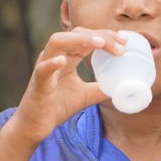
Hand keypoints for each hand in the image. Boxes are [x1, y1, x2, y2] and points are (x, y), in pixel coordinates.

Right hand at [8, 28, 125, 144]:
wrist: (36, 126)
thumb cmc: (57, 107)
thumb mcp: (86, 96)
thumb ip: (101, 88)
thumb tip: (123, 87)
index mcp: (67, 57)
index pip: (86, 36)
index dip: (105, 35)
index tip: (124, 41)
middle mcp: (54, 56)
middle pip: (76, 34)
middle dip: (99, 35)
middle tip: (120, 44)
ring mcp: (45, 67)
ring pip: (58, 42)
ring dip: (80, 39)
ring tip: (100, 43)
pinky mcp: (38, 83)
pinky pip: (43, 69)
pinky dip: (52, 63)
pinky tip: (63, 61)